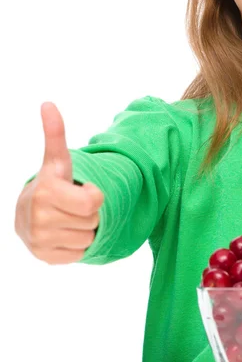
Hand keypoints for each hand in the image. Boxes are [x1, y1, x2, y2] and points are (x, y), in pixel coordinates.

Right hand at [14, 102, 103, 264]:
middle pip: (93, 220)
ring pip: (88, 237)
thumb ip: (55, 134)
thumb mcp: (56, 160)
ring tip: (67, 218)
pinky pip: (79, 254)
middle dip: (88, 212)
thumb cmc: (52, 184)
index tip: (80, 188)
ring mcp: (39, 239)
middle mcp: (39, 217)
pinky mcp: (44, 257)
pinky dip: (76, 245)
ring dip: (84, 229)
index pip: (94, 202)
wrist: (28, 214)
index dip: (94, 195)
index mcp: (46, 191)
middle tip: (72, 205)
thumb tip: (47, 103)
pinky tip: (63, 234)